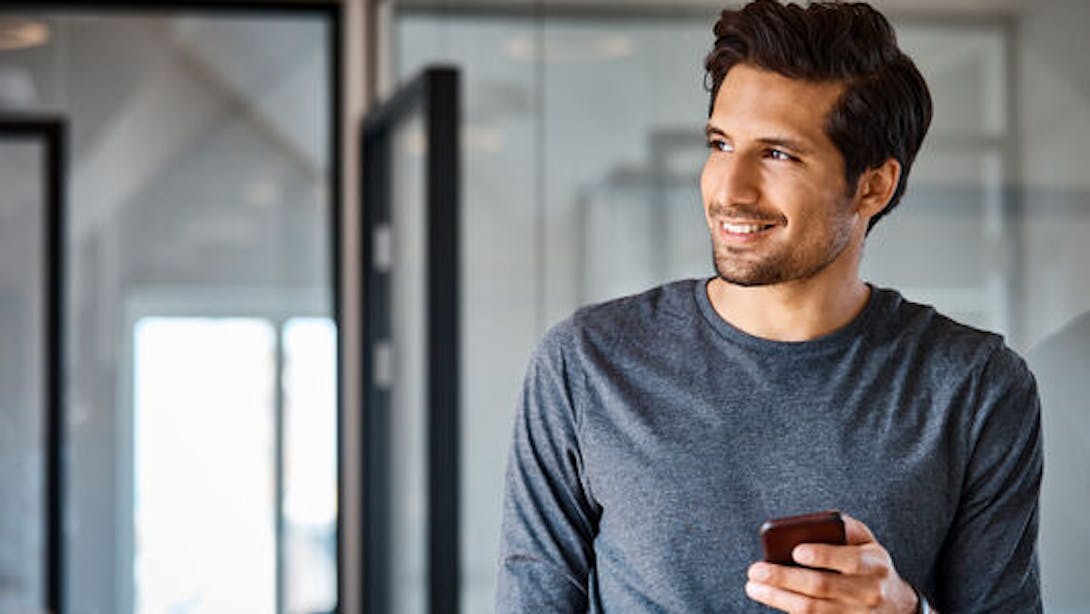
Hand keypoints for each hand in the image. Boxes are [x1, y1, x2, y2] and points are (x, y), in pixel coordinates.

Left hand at [745, 514, 918, 612]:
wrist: (896, 604)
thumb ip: (844, 528)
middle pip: (822, 586)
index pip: (850, 560)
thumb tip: (812, 522)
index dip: (823, 556)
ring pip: (813, 609)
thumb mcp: (867, 541)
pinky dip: (789, 610)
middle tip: (756, 570)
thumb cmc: (869, 564)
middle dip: (785, 578)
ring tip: (754, 586)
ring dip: (778, 597)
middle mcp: (869, 592)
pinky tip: (771, 598)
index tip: (797, 551)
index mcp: (875, 564)